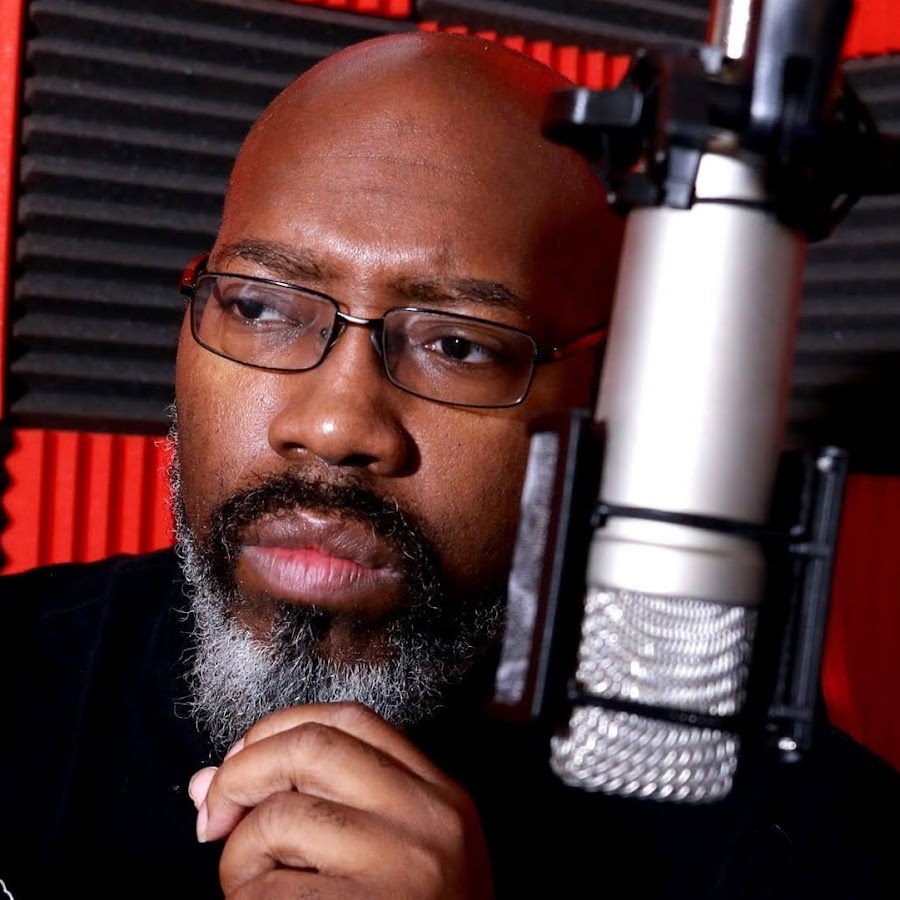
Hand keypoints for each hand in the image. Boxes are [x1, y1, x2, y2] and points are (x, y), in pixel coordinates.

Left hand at [188, 702, 494, 898]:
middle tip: (213, 816)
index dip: (280, 727)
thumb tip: (204, 783)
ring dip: (240, 855)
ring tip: (258, 892)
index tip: (241, 759)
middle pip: (311, 746)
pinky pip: (264, 891)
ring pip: (279, 818)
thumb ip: (318, 806)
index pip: (352, 721)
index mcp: (441, 798)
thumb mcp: (396, 856)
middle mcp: (429, 821)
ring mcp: (400, 869)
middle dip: (242, 771)